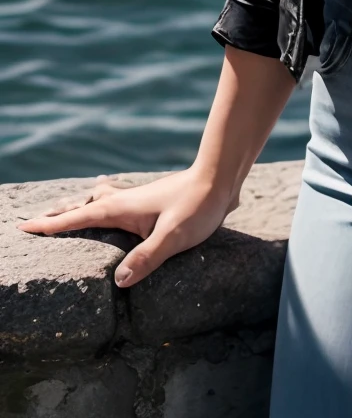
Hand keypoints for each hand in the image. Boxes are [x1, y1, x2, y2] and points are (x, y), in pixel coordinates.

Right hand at [17, 165, 238, 287]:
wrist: (220, 178)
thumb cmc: (198, 206)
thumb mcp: (173, 236)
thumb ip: (148, 256)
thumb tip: (119, 280)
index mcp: (121, 208)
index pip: (78, 219)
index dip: (50, 225)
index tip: (24, 227)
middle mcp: (124, 200)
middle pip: (82, 208)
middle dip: (58, 215)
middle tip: (34, 222)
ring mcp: (136, 199)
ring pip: (97, 201)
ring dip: (77, 206)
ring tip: (62, 210)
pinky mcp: (149, 201)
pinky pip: (113, 199)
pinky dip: (98, 200)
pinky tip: (103, 192)